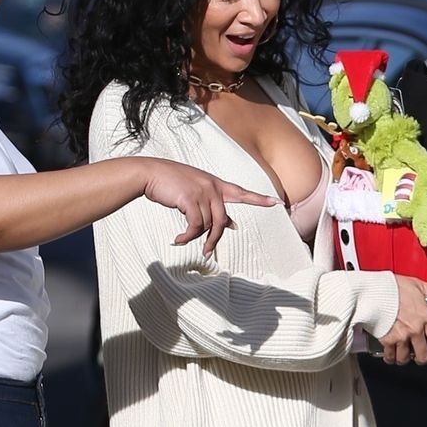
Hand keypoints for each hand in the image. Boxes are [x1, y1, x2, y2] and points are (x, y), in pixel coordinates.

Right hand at [141, 160, 275, 256]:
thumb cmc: (171, 183)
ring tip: (182, 240)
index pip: (242, 192)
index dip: (260, 199)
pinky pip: (195, 226)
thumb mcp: (195, 192)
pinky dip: (187, 236)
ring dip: (195, 238)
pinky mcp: (191, 199)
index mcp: (216, 184)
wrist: (149, 173)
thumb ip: (213, 206)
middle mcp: (212, 187)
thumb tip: (232, 225)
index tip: (277, 203)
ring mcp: (203, 192)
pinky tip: (178, 239)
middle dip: (214, 239)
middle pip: (222, 220)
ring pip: (207, 225)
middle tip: (207, 253)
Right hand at [379, 274, 426, 365]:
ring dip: (405, 358)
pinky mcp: (387, 340)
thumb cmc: (393, 288)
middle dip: (422, 358)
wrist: (372, 291)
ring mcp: (401, 336)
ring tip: (404, 355)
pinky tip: (391, 355)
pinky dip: (391, 358)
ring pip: (405, 358)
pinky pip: (390, 356)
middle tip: (420, 356)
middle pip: (422, 356)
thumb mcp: (419, 285)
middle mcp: (415, 330)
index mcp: (426, 318)